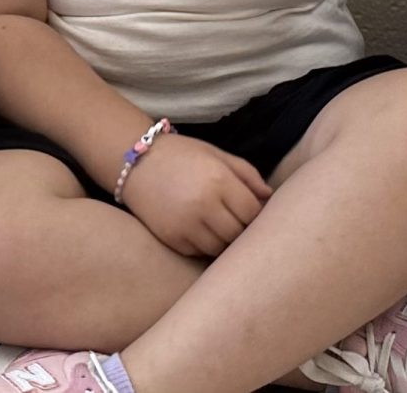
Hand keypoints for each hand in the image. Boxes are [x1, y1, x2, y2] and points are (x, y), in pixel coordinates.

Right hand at [116, 133, 273, 259]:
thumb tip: (269, 197)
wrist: (137, 161)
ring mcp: (187, 225)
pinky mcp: (173, 239)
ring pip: (221, 248)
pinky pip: (200, 252)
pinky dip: (205, 245)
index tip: (252, 211)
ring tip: (220, 225)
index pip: (253, 212)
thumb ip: (247, 174)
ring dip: (224, 240)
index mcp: (219, 180)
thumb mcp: (217, 155)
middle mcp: (204, 205)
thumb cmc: (182, 155)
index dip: (256, 214)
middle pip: (238, 234)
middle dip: (242, 229)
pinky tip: (201, 229)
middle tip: (237, 220)